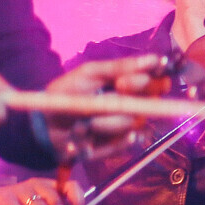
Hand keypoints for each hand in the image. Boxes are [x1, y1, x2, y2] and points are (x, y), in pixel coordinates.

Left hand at [38, 55, 169, 142]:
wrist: (46, 125)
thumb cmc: (68, 92)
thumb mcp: (90, 73)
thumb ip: (121, 67)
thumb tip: (154, 59)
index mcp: (132, 83)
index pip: (158, 80)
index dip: (148, 81)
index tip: (122, 82)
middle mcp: (136, 104)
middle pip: (154, 102)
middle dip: (130, 100)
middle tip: (108, 97)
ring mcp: (129, 126)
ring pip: (134, 122)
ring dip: (109, 121)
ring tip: (87, 120)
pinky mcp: (121, 146)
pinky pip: (126, 143)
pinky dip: (109, 140)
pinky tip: (93, 137)